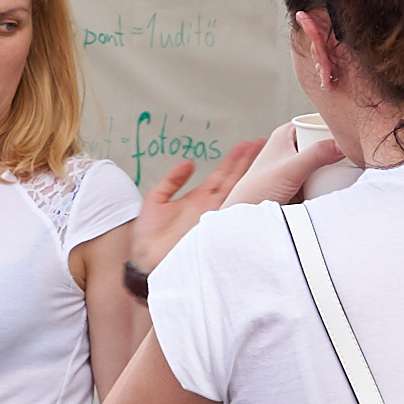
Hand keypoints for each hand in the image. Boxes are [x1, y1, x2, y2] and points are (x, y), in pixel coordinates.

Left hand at [131, 138, 260, 270]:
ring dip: (247, 173)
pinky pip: (231, 209)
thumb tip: (188, 163)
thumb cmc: (149, 237)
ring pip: (235, 190)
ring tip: (258, 155)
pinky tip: (253, 183)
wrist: (145, 260)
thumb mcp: (156, 199)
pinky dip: (242, 197)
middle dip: (246, 161)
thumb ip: (172, 180)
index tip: (244, 145)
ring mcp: (214, 216)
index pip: (221, 175)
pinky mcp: (213, 226)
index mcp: (199, 199)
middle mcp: (210, 206)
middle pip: (233, 179)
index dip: (233, 159)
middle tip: (259, 143)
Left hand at [231, 119, 351, 208]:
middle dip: (341, 146)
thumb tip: (342, 145)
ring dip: (339, 163)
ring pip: (326, 158)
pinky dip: (333, 177)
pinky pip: (324, 175)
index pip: (318, 120)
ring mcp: (298, 164)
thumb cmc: (257, 190)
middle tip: (362, 151)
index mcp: (287, 133)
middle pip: (325, 140)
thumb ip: (315, 155)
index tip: (356, 128)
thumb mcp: (290, 170)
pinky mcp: (302, 181)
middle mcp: (293, 145)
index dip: (336, 123)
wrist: (247, 217)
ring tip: (359, 166)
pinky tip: (348, 180)